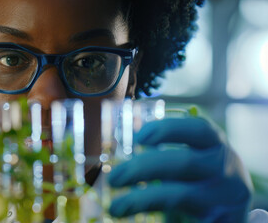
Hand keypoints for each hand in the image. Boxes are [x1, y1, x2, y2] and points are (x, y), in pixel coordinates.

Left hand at [108, 118, 251, 222]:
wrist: (228, 220)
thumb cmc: (200, 186)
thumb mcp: (189, 168)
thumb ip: (164, 159)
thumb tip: (118, 159)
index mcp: (217, 147)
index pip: (199, 129)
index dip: (168, 129)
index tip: (138, 137)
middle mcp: (228, 170)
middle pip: (185, 162)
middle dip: (143, 167)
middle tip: (114, 178)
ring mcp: (228, 199)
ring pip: (181, 196)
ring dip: (141, 199)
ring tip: (115, 206)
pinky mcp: (223, 222)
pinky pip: (181, 216)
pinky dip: (154, 217)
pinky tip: (130, 215)